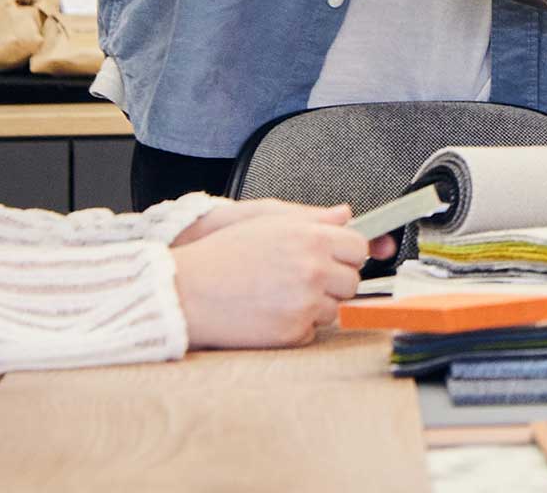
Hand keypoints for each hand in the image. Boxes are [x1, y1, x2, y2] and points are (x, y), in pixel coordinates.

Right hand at [171, 203, 370, 347]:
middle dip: (333, 282)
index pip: (358, 247)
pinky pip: (313, 332)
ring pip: (335, 310)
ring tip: (280, 296)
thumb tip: (344, 214)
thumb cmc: (222, 255)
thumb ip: (313, 219)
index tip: (333, 258)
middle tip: (301, 279)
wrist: (187, 292)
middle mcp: (313, 269)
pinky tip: (272, 314)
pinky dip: (298, 327)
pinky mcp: (293, 332)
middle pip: (351, 281)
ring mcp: (305, 303)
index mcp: (310, 238)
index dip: (345, 253)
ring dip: (315, 306)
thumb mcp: (267, 222)